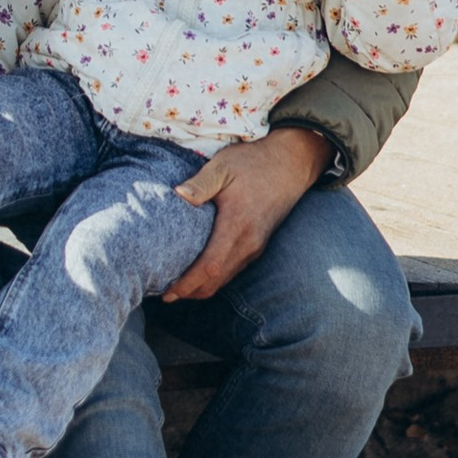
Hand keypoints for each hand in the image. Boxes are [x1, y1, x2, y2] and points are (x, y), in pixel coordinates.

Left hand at [156, 126, 326, 302]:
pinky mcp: (259, 245)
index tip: (167, 292)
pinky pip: (234, 269)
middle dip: (191, 292)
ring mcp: (256, 246)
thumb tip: (178, 195)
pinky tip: (200, 272)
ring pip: (226, 278)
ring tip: (178, 287)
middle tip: (166, 294)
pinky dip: (215, 277)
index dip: (187, 283)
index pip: (209, 267)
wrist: (291, 163)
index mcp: (237, 226)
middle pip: (216, 281)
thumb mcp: (223, 166)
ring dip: (203, 287)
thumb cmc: (253, 162)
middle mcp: (249, 243)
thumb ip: (200, 184)